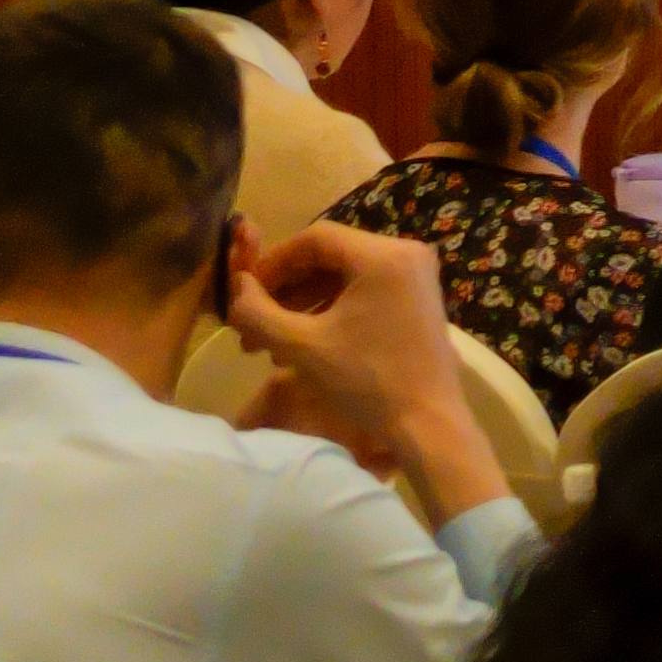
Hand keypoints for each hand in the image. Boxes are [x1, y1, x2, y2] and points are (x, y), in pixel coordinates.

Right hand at [225, 225, 499, 525]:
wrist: (426, 422)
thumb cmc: (366, 380)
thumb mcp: (301, 346)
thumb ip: (258, 312)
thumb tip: (234, 286)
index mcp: (385, 255)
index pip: (315, 238)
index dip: (272, 263)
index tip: (244, 294)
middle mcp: (407, 254)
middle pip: (329, 255)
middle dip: (285, 288)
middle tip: (251, 324)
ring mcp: (415, 277)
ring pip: (343, 275)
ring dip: (302, 303)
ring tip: (268, 343)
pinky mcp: (416, 300)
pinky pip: (363, 291)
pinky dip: (329, 310)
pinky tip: (300, 344)